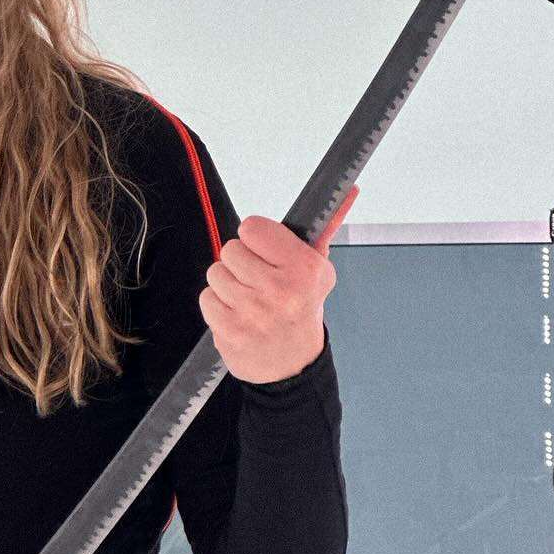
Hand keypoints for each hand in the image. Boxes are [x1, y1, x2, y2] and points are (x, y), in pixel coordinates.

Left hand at [198, 185, 357, 384]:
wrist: (293, 364)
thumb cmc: (301, 310)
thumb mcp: (318, 269)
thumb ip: (324, 228)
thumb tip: (347, 189)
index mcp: (304, 269)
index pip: (252, 227)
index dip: (256, 238)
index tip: (265, 251)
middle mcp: (280, 290)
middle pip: (230, 249)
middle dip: (241, 263)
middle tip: (257, 280)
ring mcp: (254, 312)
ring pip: (216, 273)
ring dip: (228, 284)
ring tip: (248, 298)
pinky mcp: (230, 330)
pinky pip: (206, 298)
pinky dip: (217, 305)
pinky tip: (237, 314)